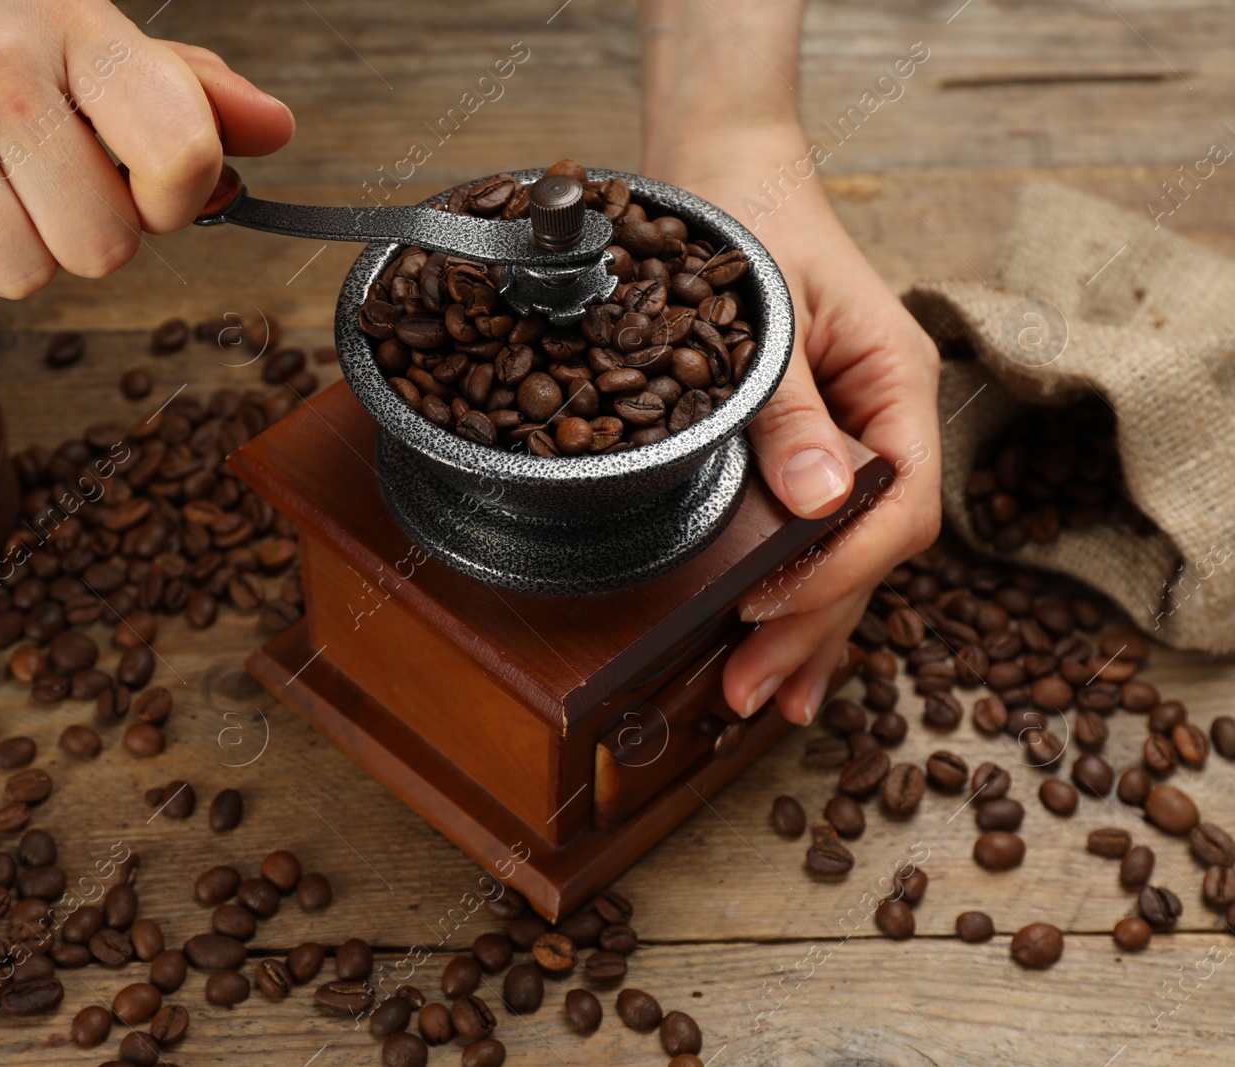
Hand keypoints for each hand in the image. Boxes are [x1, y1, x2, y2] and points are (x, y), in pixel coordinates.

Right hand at [0, 0, 292, 296]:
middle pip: (103, 247)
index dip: (179, 197)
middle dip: (86, 228)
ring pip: (24, 276)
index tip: (152, 185)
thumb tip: (272, 131)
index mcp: (70, 25)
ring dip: (14, 246)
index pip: (180, 154)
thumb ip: (175, 82)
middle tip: (44, 173)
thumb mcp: (66, 12)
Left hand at [675, 127, 941, 726]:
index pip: (901, 504)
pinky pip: (820, 539)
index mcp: (898, 383)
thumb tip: (820, 503)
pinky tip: (784, 656)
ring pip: (848, 558)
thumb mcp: (769, 313)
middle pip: (873, 551)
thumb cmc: (749, 225)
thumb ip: (791, 409)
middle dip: (814, 626)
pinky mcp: (812, 454)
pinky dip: (800, 598)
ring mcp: (854, 442)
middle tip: (750, 693)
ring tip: (765, 703)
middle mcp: (886, 423)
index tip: (768, 606)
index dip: (838, 568)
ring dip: (809, 633)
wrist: (727, 178)